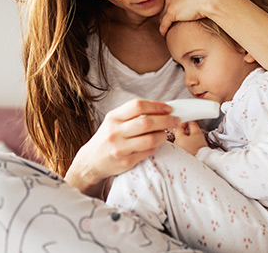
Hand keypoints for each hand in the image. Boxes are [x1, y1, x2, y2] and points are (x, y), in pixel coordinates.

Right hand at [66, 99, 180, 194]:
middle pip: (147, 122)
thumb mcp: (114, 121)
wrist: (91, 161)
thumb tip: (160, 108)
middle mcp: (115, 132)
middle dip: (166, 120)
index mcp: (113, 117)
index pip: (138, 106)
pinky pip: (148, 152)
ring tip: (166, 132)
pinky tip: (157, 143)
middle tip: (176, 120)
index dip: (157, 106)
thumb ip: (132, 114)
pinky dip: (157, 146)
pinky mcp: (127, 162)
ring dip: (164, 134)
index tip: (168, 108)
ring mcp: (120, 148)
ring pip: (151, 139)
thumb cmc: (107, 138)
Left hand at [159, 0, 226, 35]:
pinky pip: (164, 23)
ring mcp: (170, 1)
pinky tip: (164, 33)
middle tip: (170, 13)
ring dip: (165, 18)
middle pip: (165, 0)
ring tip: (166, 24)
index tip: (176, 1)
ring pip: (163, 12)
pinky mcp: (172, 13)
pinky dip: (163, 28)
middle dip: (167, 6)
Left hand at [173, 121, 208, 155]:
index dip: (185, 123)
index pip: (179, 127)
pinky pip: (184, 147)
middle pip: (181, 134)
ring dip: (188, 139)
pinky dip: (188, 145)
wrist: (202, 161)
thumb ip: (193, 126)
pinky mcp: (181, 155)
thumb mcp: (197, 134)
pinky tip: (194, 147)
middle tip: (194, 132)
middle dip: (187, 132)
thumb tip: (191, 123)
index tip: (189, 122)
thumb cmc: (199, 150)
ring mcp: (178, 151)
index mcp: (179, 138)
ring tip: (196, 141)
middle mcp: (176, 145)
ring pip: (182, 141)